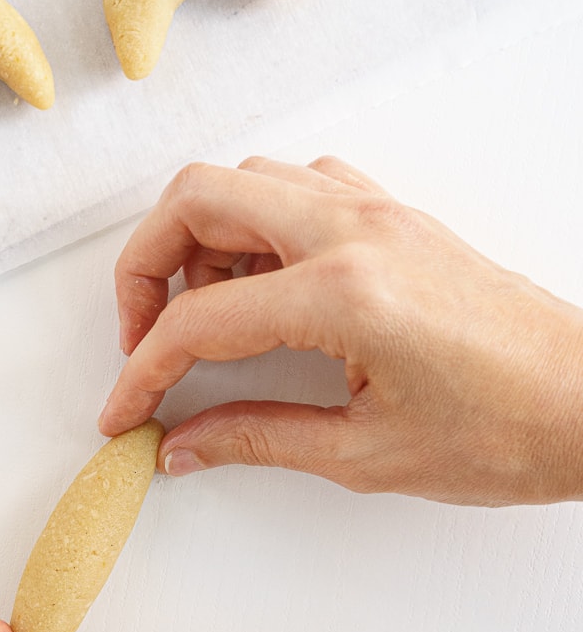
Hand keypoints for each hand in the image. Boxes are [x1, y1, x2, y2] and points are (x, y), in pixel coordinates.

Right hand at [99, 157, 582, 504]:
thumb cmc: (506, 431)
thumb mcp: (366, 453)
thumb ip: (256, 438)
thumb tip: (182, 444)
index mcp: (344, 292)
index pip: (200, 319)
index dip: (144, 371)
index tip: (125, 411)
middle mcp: (355, 230)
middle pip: (199, 197)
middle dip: (144, 266)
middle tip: (141, 336)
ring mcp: (378, 211)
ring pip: (247, 178)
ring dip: (200, 239)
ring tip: (201, 319)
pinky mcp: (396, 216)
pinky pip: (299, 184)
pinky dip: (255, 223)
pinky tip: (261, 286)